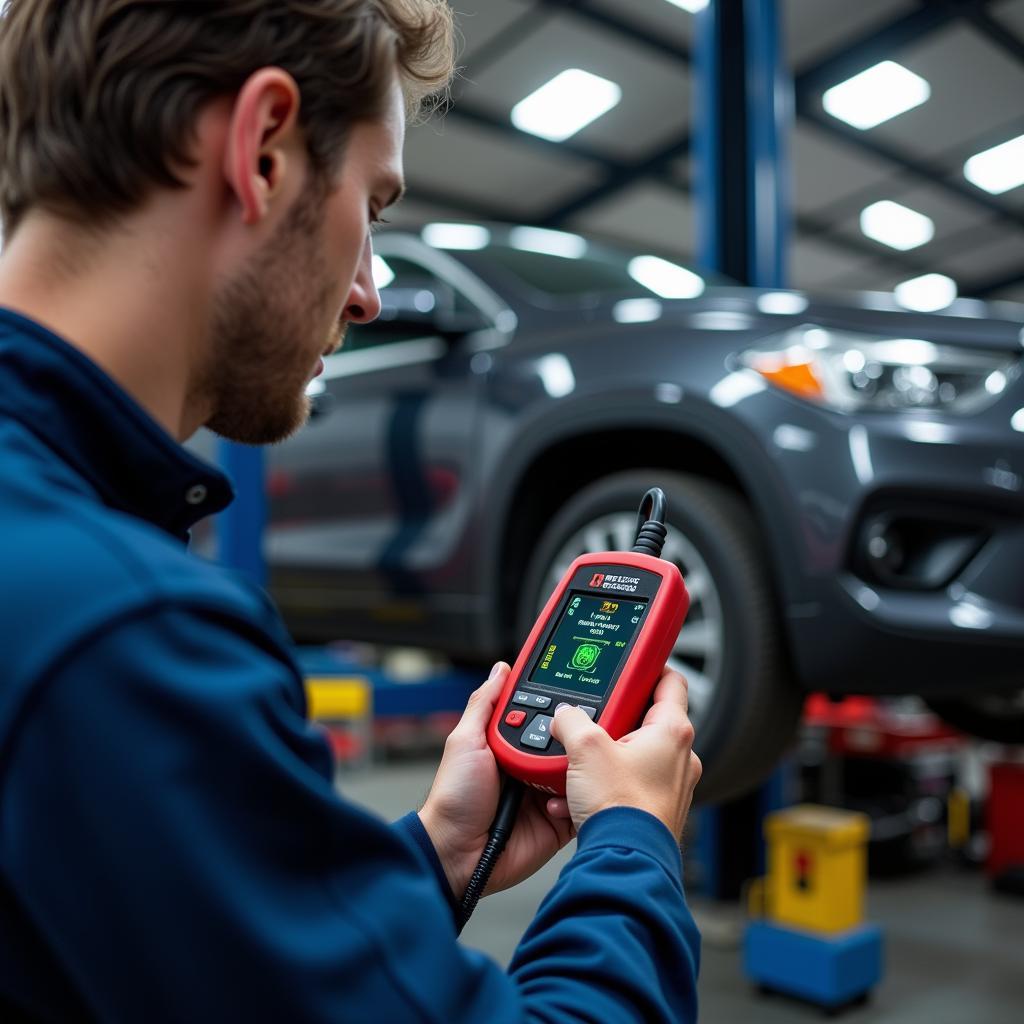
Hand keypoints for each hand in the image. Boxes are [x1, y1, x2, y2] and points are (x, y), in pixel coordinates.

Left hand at [418, 663, 575, 901]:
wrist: (457, 853)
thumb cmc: (454, 799)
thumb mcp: (465, 741)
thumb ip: (484, 704)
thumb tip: (501, 670)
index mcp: (511, 745)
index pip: (543, 718)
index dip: (559, 708)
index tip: (579, 692)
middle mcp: (532, 767)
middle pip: (566, 744)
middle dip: (576, 739)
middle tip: (582, 735)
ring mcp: (546, 795)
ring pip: (579, 773)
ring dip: (579, 770)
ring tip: (574, 769)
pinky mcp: (558, 822)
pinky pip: (580, 806)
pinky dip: (579, 800)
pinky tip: (568, 797)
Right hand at [549, 667, 701, 836]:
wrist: (624, 860)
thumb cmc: (620, 808)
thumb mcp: (584, 748)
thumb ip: (571, 719)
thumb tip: (563, 715)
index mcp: (672, 730)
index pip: (670, 680)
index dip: (649, 667)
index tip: (633, 664)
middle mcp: (680, 756)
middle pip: (646, 718)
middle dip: (613, 719)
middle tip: (590, 721)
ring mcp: (671, 784)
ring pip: (634, 754)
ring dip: (605, 755)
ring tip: (580, 763)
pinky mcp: (657, 807)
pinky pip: (630, 783)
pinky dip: (607, 783)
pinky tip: (582, 792)